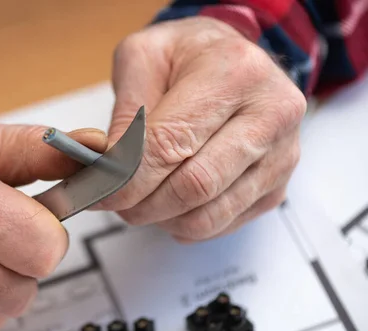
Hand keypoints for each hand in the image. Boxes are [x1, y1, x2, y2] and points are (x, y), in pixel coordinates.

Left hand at [98, 17, 306, 240]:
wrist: (235, 60)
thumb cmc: (188, 56)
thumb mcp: (143, 58)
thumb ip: (125, 113)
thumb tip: (107, 169)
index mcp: (234, 74)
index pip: (172, 144)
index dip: (128, 179)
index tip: (98, 193)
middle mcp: (270, 115)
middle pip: (194, 186)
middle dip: (142, 204)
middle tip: (114, 201)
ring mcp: (280, 155)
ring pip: (209, 215)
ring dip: (162, 218)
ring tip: (141, 200)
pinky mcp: (277, 186)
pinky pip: (223, 224)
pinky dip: (185, 224)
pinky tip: (171, 203)